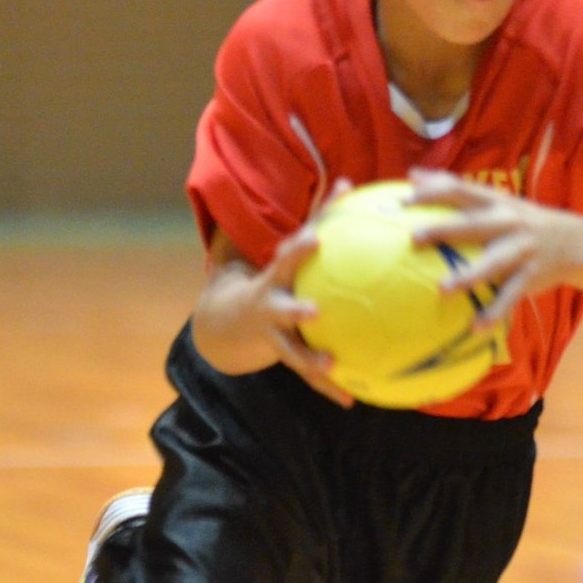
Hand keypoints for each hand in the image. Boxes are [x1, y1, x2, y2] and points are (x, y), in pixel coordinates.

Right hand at [194, 182, 355, 406]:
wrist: (231, 320)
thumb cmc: (277, 274)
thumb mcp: (292, 248)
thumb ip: (321, 218)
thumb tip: (350, 183)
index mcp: (275, 275)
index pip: (287, 257)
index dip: (300, 248)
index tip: (316, 241)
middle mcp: (270, 305)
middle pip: (281, 307)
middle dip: (295, 310)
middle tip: (315, 312)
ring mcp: (273, 334)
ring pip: (291, 349)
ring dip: (310, 359)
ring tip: (333, 366)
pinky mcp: (282, 355)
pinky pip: (307, 374)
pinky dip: (328, 387)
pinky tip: (350, 399)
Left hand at [405, 168, 582, 330]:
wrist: (575, 241)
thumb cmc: (519, 219)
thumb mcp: (493, 199)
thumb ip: (454, 188)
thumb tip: (411, 174)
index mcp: (495, 201)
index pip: (460, 190)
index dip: (431, 193)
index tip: (401, 201)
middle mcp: (508, 222)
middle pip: (473, 224)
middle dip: (444, 230)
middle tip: (413, 238)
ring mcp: (522, 249)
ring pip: (493, 263)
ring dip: (468, 276)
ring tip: (442, 290)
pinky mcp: (532, 276)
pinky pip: (511, 296)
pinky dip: (494, 312)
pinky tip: (475, 327)